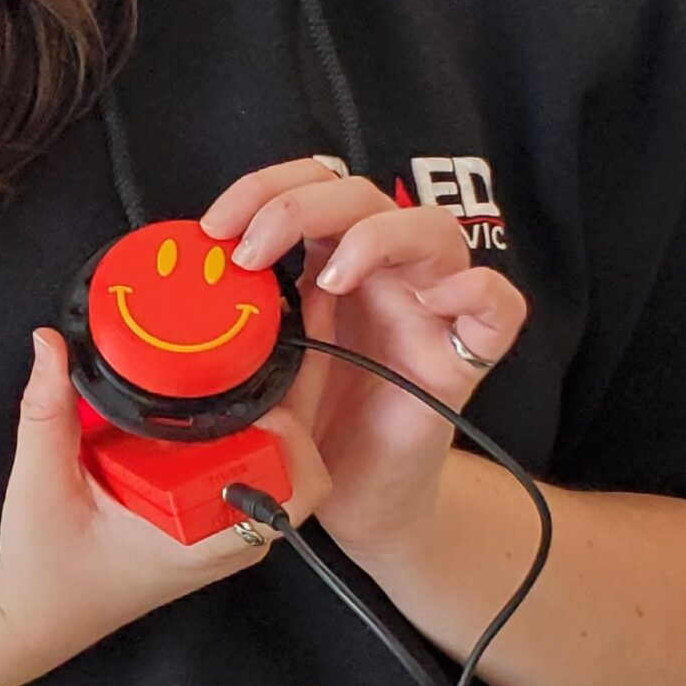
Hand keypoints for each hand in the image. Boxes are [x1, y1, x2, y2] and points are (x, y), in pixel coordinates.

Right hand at [0, 329, 330, 675]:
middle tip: (271, 338)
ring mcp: (219, 527)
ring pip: (277, 462)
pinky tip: (231, 382)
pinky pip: (248, 465)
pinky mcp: (205, 514)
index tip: (261, 393)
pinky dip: (248, 424)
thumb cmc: (45, 567)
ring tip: (257, 349)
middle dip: (294, 399)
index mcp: (200, 540)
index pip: (290, 493)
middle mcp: (223, 536)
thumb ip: (47, 412)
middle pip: (296, 463)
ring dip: (274, 408)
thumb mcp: (41, 486)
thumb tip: (51, 343)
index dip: (294, 437)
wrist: (37, 613)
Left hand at [200, 161, 526, 565]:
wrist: (354, 502)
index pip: (310, 183)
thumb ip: (238, 321)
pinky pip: (501, 306)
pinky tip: (436, 301)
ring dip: (376, 235)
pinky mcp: (463, 360)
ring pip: (433, 228)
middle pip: (363, 193)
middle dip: (299, 205)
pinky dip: (477, 290)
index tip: (213, 227)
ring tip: (331, 279)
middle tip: (249, 251)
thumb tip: (184, 283)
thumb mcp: (257, 363)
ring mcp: (429, 310)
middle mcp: (385, 272)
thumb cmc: (311, 425)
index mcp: (332, 260)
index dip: (263, 186)